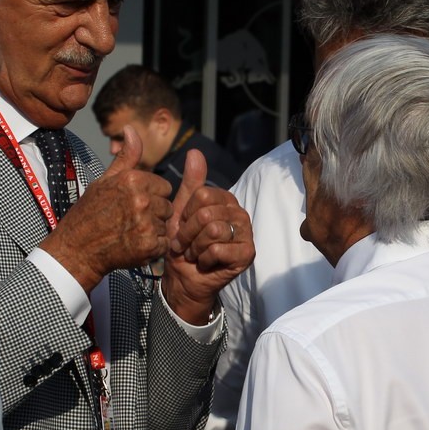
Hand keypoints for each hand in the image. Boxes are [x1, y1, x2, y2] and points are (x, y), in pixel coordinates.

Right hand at [40, 124, 172, 291]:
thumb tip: (131, 128)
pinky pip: (164, 244)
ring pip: (166, 225)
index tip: (134, 205)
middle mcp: (141, 199)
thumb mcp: (105, 181)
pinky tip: (134, 246)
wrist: (77, 250)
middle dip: (155, 214)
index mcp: (132, 180)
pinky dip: (153, 248)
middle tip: (131, 222)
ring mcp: (146, 223)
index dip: (152, 197)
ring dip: (154, 232)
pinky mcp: (149, 245)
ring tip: (130, 233)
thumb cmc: (90, 213)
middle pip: (168, 206)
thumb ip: (126, 157)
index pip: (164, 187)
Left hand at [162, 149, 254, 325]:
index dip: (185, 215)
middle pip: (206, 213)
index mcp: (226, 199)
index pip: (202, 196)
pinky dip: (205, 259)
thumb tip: (195, 151)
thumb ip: (190, 183)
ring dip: (195, 247)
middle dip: (188, 234)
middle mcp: (239, 213)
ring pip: (213, 230)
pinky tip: (206, 263)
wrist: (184, 278)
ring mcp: (246, 233)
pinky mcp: (247, 253)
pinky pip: (219, 249)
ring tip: (195, 253)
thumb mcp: (180, 211)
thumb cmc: (183, 244)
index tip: (182, 227)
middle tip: (185, 244)